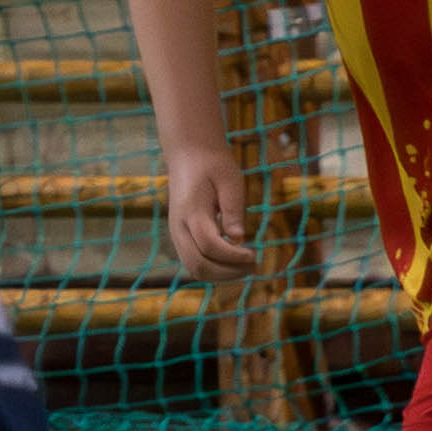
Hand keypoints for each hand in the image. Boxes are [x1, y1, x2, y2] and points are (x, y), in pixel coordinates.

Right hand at [162, 145, 249, 273]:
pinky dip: (213, 269)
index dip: (234, 256)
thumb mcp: (231, 180)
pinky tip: (233, 261)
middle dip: (228, 272)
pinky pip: (193, 262)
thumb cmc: (213, 165)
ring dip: (220, 275)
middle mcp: (178, 226)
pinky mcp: (180, 236)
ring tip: (245, 266)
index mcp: (191, 211)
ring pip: (193, 269)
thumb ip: (233, 209)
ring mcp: (176, 233)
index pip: (210, 246)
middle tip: (254, 265)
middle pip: (197, 264)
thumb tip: (238, 238)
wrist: (188, 155)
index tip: (255, 254)